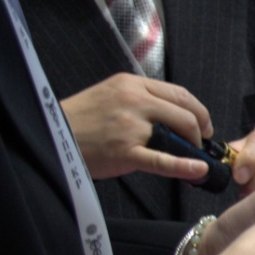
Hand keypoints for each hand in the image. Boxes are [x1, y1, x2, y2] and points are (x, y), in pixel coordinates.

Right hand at [59, 74, 215, 181]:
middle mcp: (134, 100)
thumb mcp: (111, 95)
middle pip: (185, 112)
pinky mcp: (125, 152)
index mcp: (132, 84)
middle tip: (201, 142)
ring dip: (194, 147)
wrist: (51, 134)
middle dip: (200, 129)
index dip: (198, 110)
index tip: (203, 123)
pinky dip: (185, 166)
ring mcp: (131, 126)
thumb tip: (169, 115)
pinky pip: (163, 159)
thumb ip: (139, 99)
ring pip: (179, 131)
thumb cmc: (81, 119)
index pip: (179, 92)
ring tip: (195, 157)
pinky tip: (198, 170)